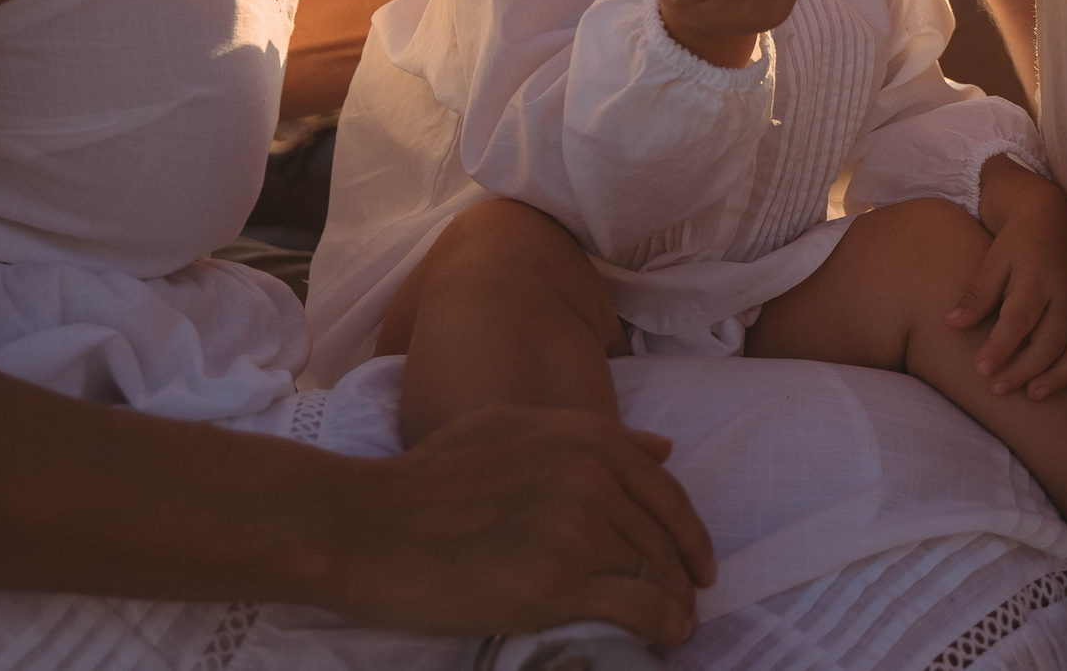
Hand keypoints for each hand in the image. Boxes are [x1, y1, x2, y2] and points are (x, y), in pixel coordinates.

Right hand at [327, 405, 716, 646]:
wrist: (368, 525)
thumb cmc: (429, 478)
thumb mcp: (512, 430)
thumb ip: (588, 437)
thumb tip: (663, 447)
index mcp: (583, 436)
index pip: (664, 491)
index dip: (689, 531)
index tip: (698, 561)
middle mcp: (590, 476)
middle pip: (663, 536)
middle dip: (683, 574)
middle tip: (687, 601)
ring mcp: (577, 531)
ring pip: (655, 573)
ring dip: (675, 604)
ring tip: (676, 625)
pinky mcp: (558, 586)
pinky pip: (637, 607)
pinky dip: (662, 624)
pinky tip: (665, 636)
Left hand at [946, 158, 1066, 399]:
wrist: (1054, 221)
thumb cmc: (1017, 244)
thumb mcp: (992, 262)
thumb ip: (976, 295)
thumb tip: (950, 324)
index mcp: (1035, 280)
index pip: (1018, 319)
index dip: (1000, 347)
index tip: (980, 370)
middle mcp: (1064, 295)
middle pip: (1049, 340)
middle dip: (1024, 369)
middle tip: (996, 388)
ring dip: (1059, 376)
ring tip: (1033, 395)